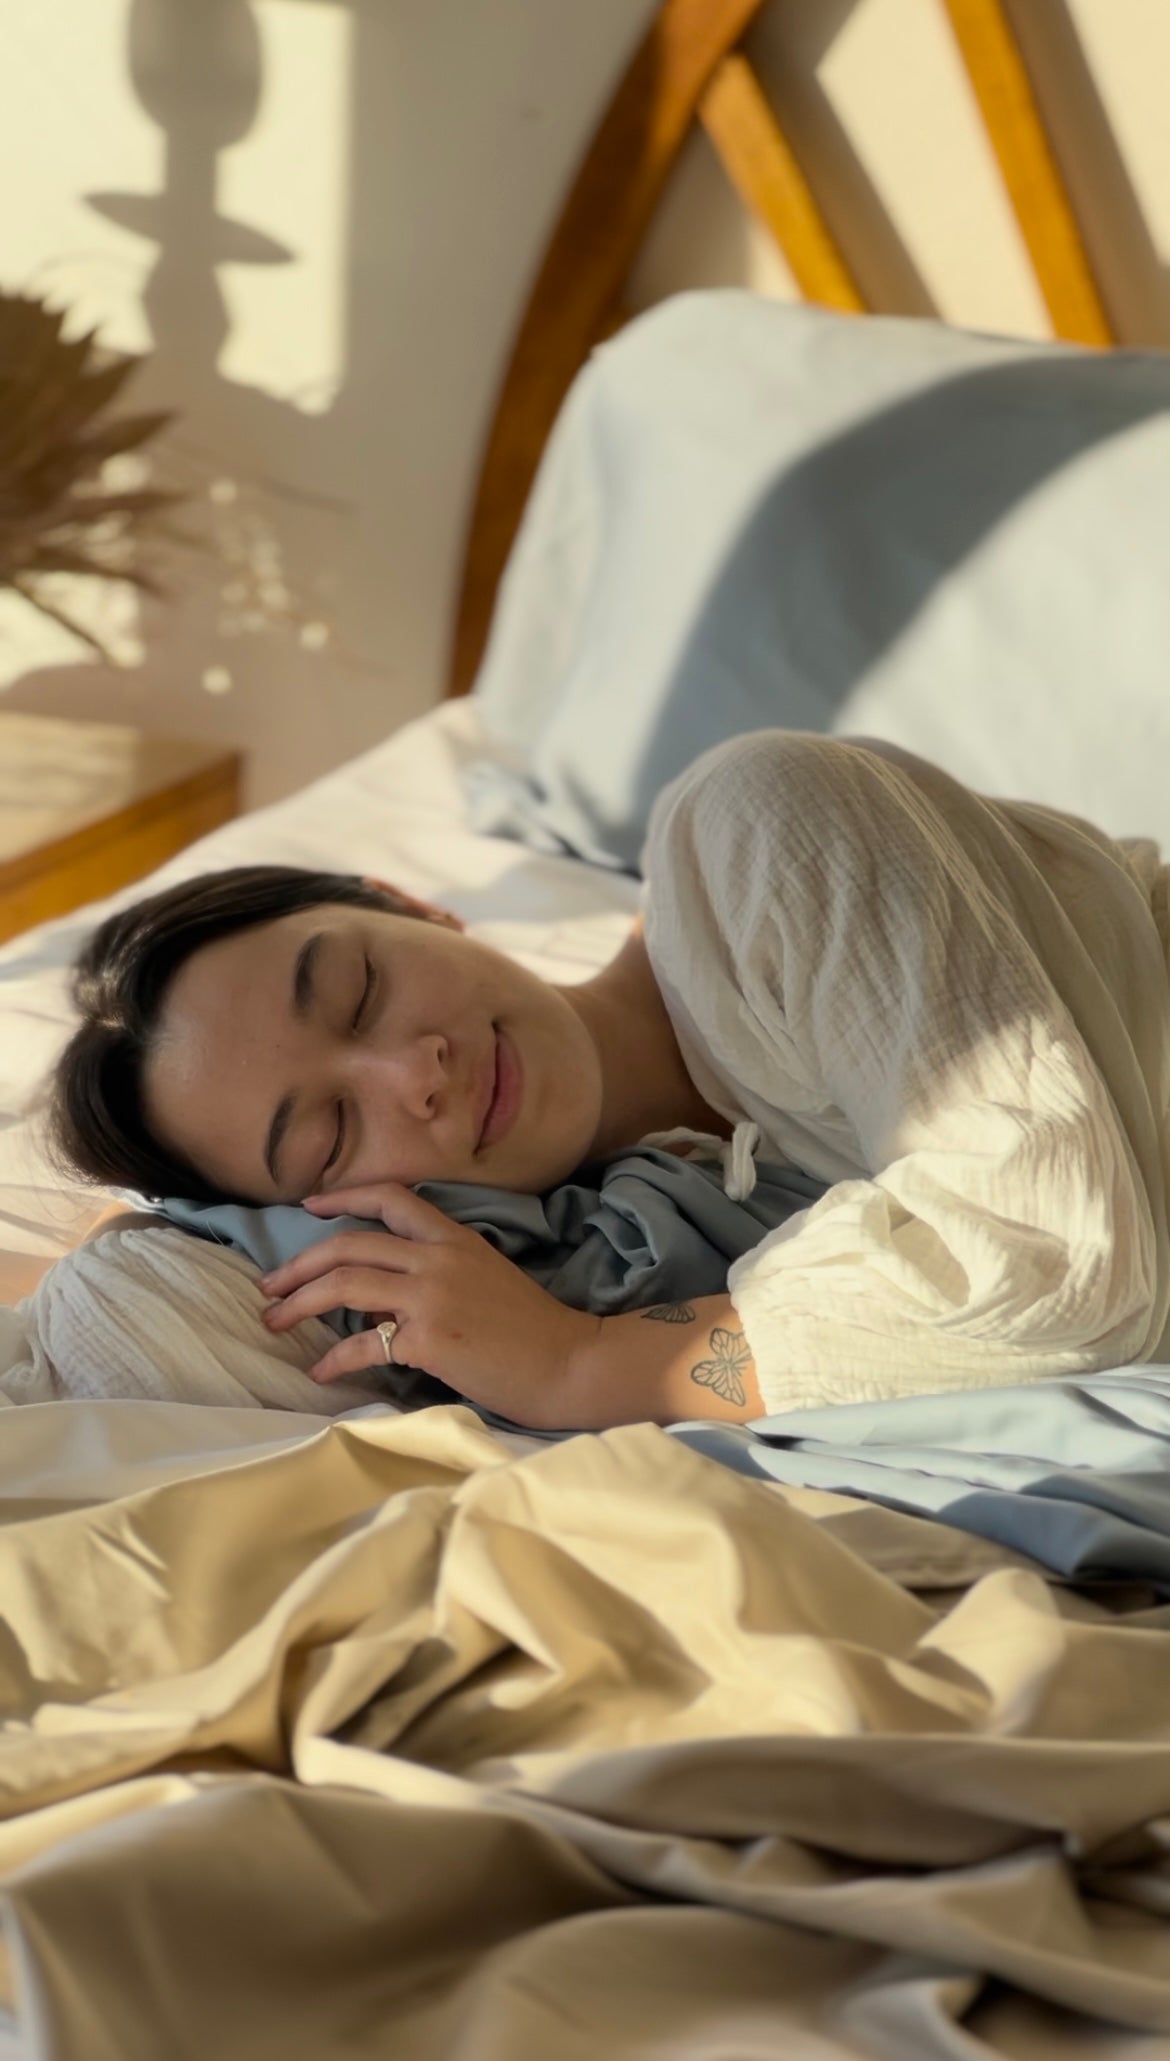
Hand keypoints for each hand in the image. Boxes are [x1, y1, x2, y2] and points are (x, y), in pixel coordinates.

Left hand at [259, 1182, 598, 1430]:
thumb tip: (386, 1287)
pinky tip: (320, 1370)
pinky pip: (363, 1345)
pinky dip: (333, 1359)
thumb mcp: (485, 1276)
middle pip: (349, 1243)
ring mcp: (432, 1296)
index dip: (343, 1197)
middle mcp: (438, 1258)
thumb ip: (439, 1269)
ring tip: (274, 1322)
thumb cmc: (530, 1328)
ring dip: (299, 1303)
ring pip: (345, 1284)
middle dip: (298, 1265)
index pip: (391, 1198)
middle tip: (269, 1287)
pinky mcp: (429, 1339)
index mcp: (454, 1238)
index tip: (310, 1206)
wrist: (568, 1362)